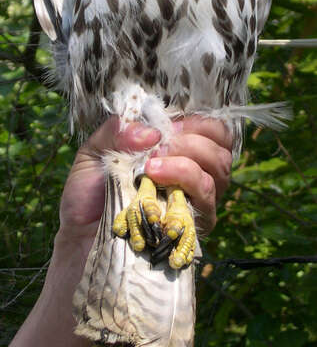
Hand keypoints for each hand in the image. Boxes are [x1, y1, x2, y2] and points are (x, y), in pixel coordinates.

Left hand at [58, 116, 231, 260]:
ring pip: (218, 170)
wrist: (81, 235)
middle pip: (219, 148)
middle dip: (191, 141)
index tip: (171, 126)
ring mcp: (197, 199)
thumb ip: (117, 132)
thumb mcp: (95, 151)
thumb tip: (152, 132)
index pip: (212, 130)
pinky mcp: (195, 224)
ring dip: (187, 160)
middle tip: (159, 147)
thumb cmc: (90, 193)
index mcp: (177, 150)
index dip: (199, 122)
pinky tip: (155, 177)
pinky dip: (184, 178)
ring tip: (152, 165)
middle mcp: (195, 173)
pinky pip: (206, 196)